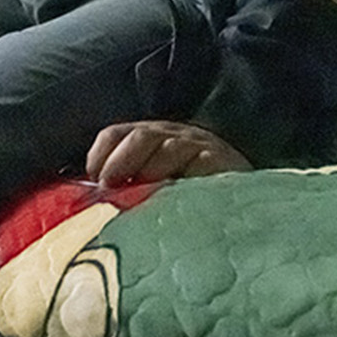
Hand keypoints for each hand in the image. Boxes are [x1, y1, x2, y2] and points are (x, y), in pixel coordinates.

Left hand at [85, 119, 251, 186]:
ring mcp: (198, 146)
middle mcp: (171, 136)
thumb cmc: (189, 192)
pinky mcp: (222, 163)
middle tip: (109, 185)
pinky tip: (176, 197)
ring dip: (150, 168)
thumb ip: (128, 187)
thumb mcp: (154, 184)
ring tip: (142, 192)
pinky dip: (186, 177)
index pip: (116, 134)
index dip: (102, 152)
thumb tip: (95, 202)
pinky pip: (201, 165)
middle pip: (141, 137)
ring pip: (168, 148)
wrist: (243, 197)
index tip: (93, 177)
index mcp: (149, 138)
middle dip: (120, 160)